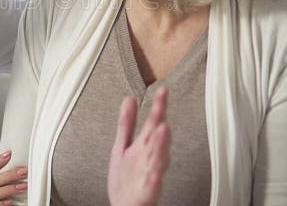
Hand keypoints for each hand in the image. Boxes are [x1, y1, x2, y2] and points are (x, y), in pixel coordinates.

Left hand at [108, 87, 170, 205]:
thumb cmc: (127, 180)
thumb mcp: (122, 146)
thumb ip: (126, 123)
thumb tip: (130, 99)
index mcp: (143, 146)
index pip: (153, 123)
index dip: (158, 107)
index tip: (162, 91)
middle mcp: (149, 159)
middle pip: (158, 141)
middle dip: (162, 127)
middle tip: (164, 112)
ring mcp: (149, 176)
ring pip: (158, 161)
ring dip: (161, 147)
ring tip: (163, 132)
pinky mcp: (146, 194)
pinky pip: (152, 188)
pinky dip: (154, 181)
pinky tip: (155, 175)